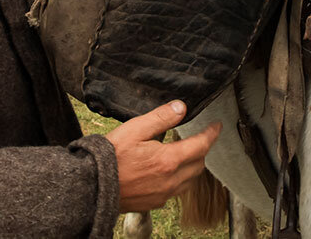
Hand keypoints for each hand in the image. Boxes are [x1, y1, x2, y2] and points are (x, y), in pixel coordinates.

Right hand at [105, 100, 220, 212]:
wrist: (93, 186)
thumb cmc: (111, 156)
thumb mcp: (135, 129)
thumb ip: (161, 118)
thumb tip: (181, 107)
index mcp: (168, 160)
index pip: (201, 146)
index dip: (211, 134)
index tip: (216, 126)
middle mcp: (170, 180)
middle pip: (199, 165)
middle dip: (202, 150)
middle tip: (199, 138)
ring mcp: (163, 194)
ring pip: (190, 180)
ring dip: (193, 166)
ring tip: (187, 154)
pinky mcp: (154, 203)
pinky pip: (176, 191)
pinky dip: (180, 179)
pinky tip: (169, 172)